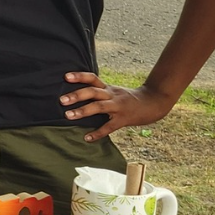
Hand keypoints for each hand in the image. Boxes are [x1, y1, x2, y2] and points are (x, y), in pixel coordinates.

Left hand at [59, 72, 177, 141]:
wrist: (153, 103)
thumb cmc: (129, 99)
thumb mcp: (114, 92)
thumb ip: (100, 92)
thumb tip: (78, 96)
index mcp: (108, 88)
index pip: (92, 78)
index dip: (79, 77)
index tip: (65, 77)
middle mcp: (112, 95)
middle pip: (93, 91)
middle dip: (76, 95)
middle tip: (61, 100)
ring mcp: (118, 107)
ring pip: (99, 106)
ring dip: (83, 111)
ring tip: (68, 116)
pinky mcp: (123, 119)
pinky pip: (109, 127)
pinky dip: (98, 133)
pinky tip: (87, 138)